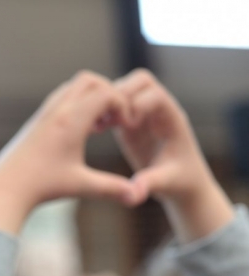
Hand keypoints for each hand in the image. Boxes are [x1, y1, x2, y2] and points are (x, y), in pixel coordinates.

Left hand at [0, 71, 141, 233]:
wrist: (5, 188)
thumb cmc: (42, 187)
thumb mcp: (80, 186)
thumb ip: (112, 189)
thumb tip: (138, 197)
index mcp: (70, 121)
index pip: (106, 93)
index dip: (124, 105)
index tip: (127, 126)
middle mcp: (56, 111)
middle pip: (90, 80)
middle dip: (109, 93)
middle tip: (116, 118)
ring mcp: (44, 113)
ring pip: (73, 87)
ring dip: (91, 98)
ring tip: (100, 126)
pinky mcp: (37, 120)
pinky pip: (61, 98)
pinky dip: (77, 105)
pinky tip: (82, 132)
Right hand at [114, 69, 233, 241]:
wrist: (182, 184)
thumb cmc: (180, 182)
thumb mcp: (165, 184)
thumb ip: (149, 184)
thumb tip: (134, 194)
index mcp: (171, 119)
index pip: (155, 93)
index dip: (138, 104)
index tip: (130, 126)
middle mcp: (158, 110)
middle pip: (139, 80)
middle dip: (120, 95)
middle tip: (108, 121)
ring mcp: (144, 114)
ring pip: (124, 87)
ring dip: (108, 102)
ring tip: (97, 126)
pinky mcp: (130, 123)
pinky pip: (115, 104)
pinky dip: (103, 110)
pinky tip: (94, 130)